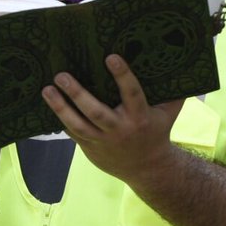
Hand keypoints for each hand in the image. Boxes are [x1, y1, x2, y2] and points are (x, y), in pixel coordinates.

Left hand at [42, 54, 183, 181]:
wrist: (147, 169)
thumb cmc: (157, 132)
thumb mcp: (168, 113)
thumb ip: (173, 92)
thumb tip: (178, 63)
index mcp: (140, 117)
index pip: (131, 93)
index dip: (122, 75)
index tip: (110, 57)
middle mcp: (119, 129)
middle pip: (95, 111)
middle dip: (77, 93)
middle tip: (61, 75)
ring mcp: (102, 141)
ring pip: (78, 124)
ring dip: (60, 107)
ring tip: (47, 89)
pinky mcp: (90, 148)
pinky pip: (73, 133)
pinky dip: (60, 119)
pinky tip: (48, 104)